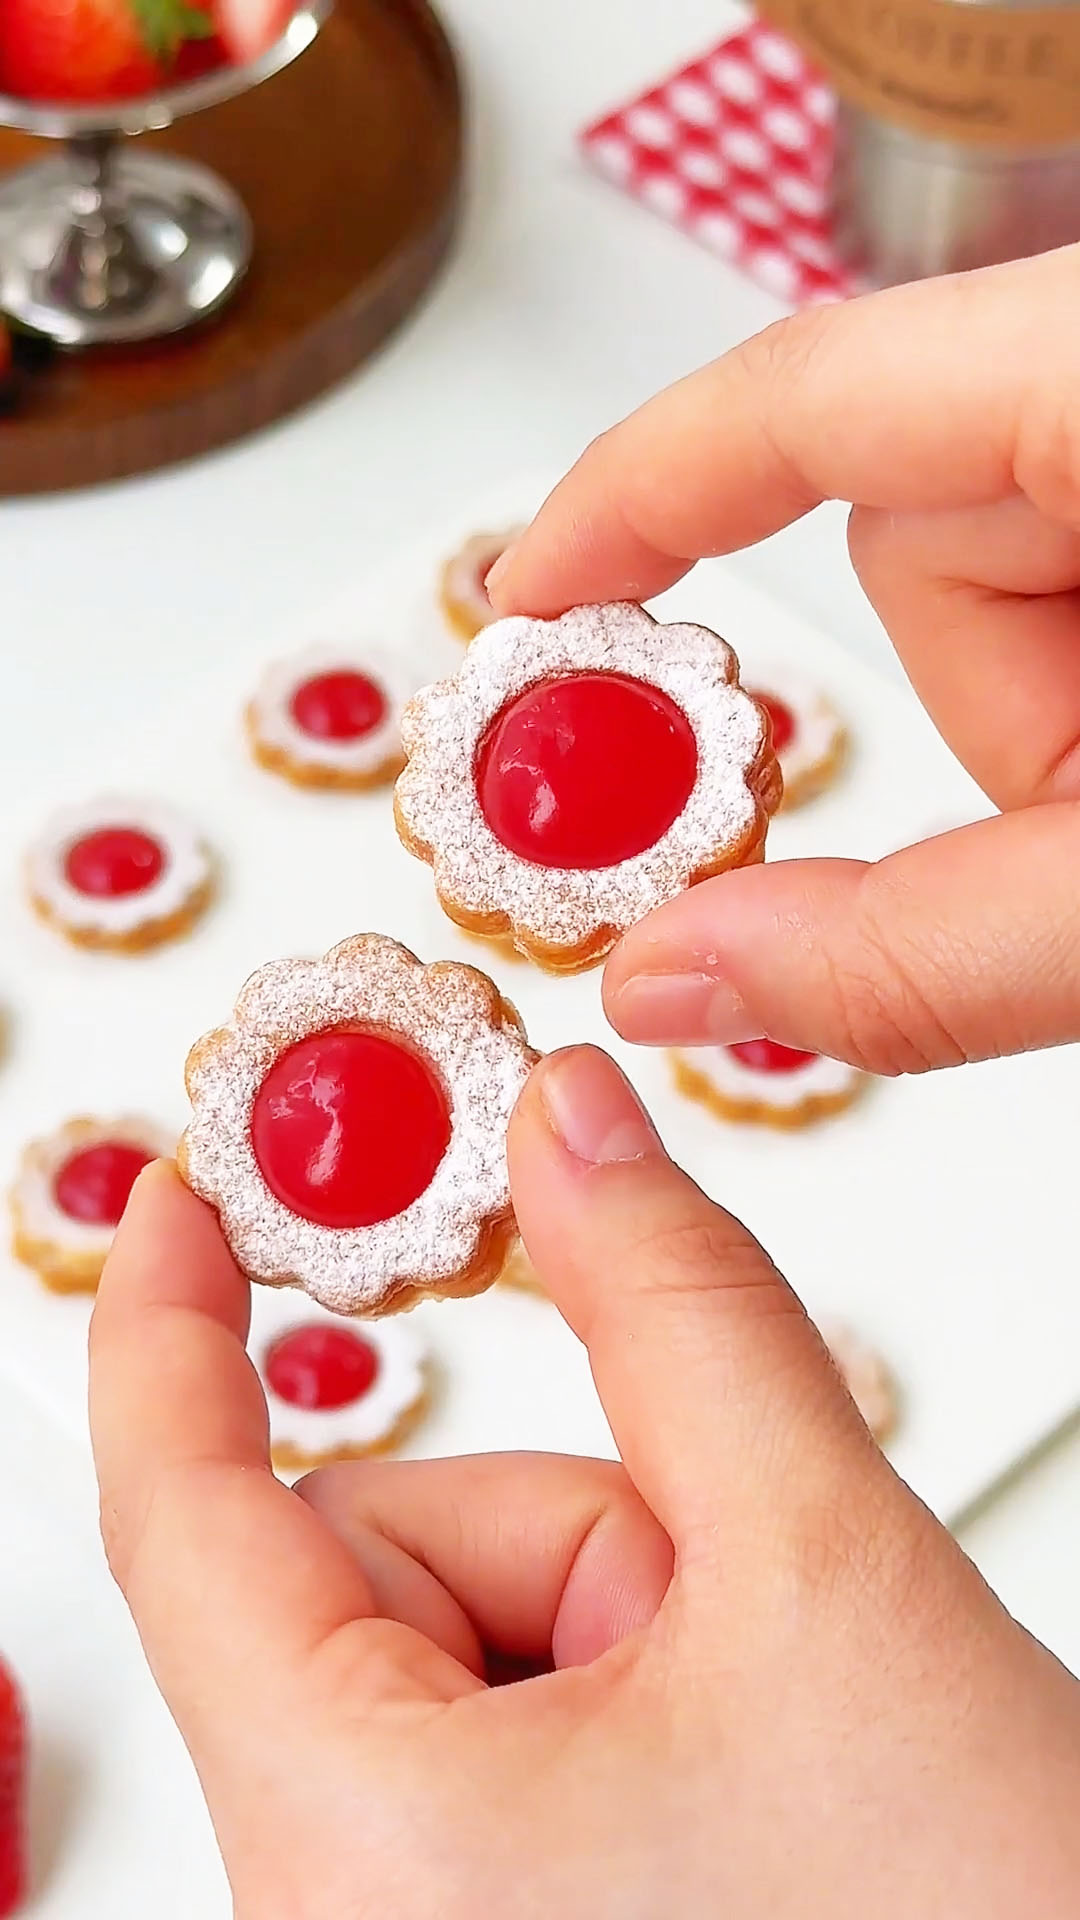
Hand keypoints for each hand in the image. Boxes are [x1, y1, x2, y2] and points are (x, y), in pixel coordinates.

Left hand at [92, 1051, 1079, 1918]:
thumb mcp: (824, 1575)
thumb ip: (675, 1312)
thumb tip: (568, 1128)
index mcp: (372, 1851)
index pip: (180, 1516)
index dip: (174, 1323)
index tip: (186, 1198)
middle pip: (374, 1558)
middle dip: (562, 1526)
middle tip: (728, 1611)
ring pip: (447, 1620)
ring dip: (606, 1603)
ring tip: (760, 1718)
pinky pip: (482, 1707)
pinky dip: (602, 1670)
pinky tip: (732, 1760)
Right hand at [490, 244, 1079, 1073]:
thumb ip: (923, 952)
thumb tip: (664, 978)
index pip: (805, 398)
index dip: (631, 501)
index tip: (526, 602)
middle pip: (909, 518)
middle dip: (961, 699)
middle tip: (1067, 830)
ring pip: (991, 555)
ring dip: (1037, 706)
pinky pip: (1060, 550)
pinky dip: (1075, 674)